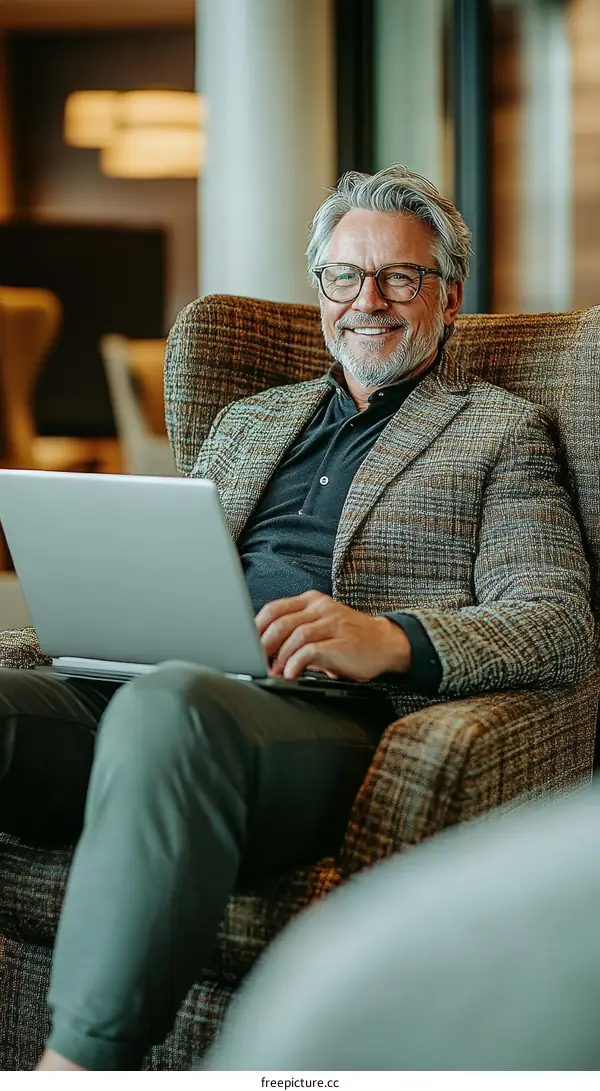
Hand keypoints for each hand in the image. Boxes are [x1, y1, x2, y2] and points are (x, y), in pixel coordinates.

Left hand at [255, 590, 410, 680]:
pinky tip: (291, 673)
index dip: (256, 626)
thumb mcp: (321, 626)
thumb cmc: (350, 639)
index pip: (275, 608)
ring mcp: (332, 623)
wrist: (387, 644)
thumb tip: (263, 648)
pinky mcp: (342, 642)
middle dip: (264, 644)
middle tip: (257, 661)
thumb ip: (297, 630)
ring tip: (274, 671)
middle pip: (281, 622)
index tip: (246, 644)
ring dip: (280, 656)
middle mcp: (321, 608)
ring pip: (295, 635)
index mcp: (312, 602)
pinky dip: (296, 663)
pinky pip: (311, 650)